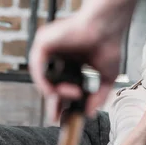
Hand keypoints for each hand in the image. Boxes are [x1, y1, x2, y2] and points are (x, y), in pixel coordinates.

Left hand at [29, 0, 145, 117]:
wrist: (107, 27)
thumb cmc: (109, 44)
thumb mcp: (106, 78)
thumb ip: (99, 97)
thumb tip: (90, 113)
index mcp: (71, 62)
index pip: (61, 85)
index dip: (61, 102)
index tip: (61, 117)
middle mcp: (58, 56)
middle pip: (49, 83)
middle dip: (54, 102)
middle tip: (58, 115)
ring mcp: (49, 49)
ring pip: (42, 77)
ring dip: (54, 92)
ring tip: (72, 94)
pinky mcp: (43, 42)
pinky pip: (37, 67)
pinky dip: (44, 81)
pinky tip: (56, 90)